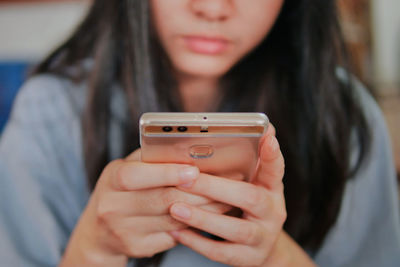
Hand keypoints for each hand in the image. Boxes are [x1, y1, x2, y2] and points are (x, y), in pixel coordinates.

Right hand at [60, 150, 230, 265]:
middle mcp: (113, 207)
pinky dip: (194, 225)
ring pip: (174, 220)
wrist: (98, 232)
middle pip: (162, 200)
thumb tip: (188, 151)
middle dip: (199, 192)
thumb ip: (151, 160)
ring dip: (204, 209)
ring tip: (225, 198)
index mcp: (111, 180)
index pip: (136, 175)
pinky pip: (174, 235)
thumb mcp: (127, 169)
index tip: (194, 171)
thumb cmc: (121, 190)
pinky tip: (209, 216)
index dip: (166, 173)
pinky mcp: (137, 248)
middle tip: (224, 184)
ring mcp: (124, 231)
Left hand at [168, 127, 314, 265]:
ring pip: (235, 229)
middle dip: (216, 187)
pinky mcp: (248, 259)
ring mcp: (262, 238)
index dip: (273, 155)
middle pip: (250, 198)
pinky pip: (221, 253)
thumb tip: (245, 132)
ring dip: (203, 217)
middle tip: (187, 177)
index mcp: (272, 189)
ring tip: (175, 207)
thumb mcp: (255, 184)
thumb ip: (248, 163)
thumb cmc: (250, 207)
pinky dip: (197, 242)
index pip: (275, 169)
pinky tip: (176, 231)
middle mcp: (273, 212)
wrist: (263, 248)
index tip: (267, 136)